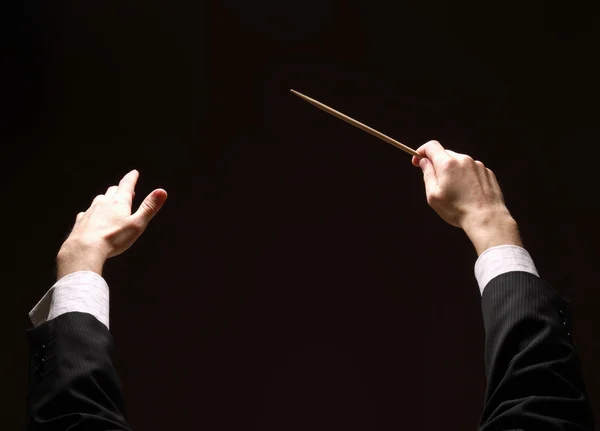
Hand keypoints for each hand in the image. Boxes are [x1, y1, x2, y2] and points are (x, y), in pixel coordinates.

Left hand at [56, 170, 167, 278]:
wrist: (85, 248)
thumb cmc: (114, 237)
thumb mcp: (137, 223)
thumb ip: (149, 208)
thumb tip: (162, 191)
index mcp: (119, 202)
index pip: (126, 185)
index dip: (131, 178)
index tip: (134, 173)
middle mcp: (103, 203)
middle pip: (112, 191)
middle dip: (120, 189)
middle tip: (125, 190)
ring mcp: (90, 211)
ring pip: (99, 200)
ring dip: (106, 199)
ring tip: (109, 201)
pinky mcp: (81, 222)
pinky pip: (86, 212)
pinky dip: (92, 212)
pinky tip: (92, 216)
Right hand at [411, 140, 521, 254]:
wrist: (487, 218)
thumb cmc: (458, 210)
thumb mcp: (434, 196)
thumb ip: (428, 175)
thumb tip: (424, 162)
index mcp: (447, 164)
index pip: (431, 146)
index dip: (421, 151)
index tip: (417, 161)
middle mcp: (463, 160)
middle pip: (445, 154)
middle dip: (437, 164)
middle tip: (435, 181)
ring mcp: (477, 165)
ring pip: (459, 162)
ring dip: (453, 171)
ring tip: (455, 191)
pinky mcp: (487, 172)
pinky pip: (471, 169)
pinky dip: (466, 176)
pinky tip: (467, 192)